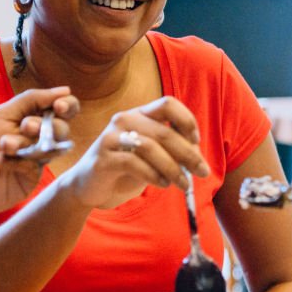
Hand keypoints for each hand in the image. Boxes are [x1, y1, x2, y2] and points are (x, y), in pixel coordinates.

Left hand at [0, 87, 79, 216]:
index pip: (62, 109)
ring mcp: (36, 159)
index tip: (58, 107)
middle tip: (26, 127)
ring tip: (3, 145)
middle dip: (46, 126)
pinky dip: (14, 161)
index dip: (67, 106)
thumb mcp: (2, 114)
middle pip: (63, 129)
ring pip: (50, 148)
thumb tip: (66, 89)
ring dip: (25, 143)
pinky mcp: (31, 179)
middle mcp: (37, 138)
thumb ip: (33, 99)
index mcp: (31, 117)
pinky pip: (34, 166)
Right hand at [55, 96, 209, 208]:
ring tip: (183, 184)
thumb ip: (172, 151)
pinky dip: (153, 175)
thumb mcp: (154, 156)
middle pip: (164, 131)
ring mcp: (112, 137)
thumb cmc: (127, 169)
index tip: (197, 141)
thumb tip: (198, 157)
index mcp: (140, 114)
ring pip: (150, 147)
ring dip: (172, 168)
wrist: (89, 186)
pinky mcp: (103, 157)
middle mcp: (125, 119)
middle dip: (188, 154)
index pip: (168, 104)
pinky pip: (133, 162)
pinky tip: (163, 184)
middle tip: (202, 172)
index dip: (187, 120)